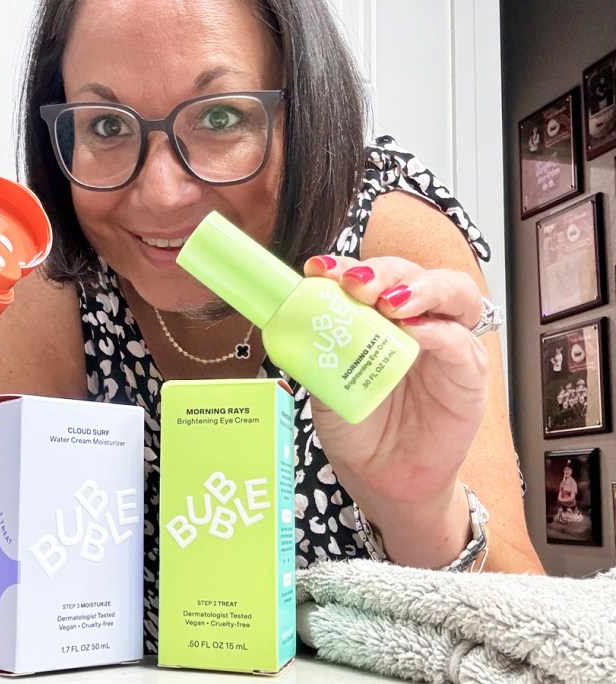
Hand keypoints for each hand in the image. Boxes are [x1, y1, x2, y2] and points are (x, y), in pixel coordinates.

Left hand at [302, 254, 489, 507]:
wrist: (382, 480)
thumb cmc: (358, 428)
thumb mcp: (325, 386)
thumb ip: (318, 352)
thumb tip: (292, 319)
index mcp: (378, 318)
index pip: (369, 277)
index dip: (345, 266)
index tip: (319, 270)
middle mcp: (416, 321)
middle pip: (411, 273)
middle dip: (382, 272)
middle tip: (356, 284)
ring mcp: (446, 345)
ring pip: (452, 292)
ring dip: (419, 288)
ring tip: (390, 302)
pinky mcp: (468, 375)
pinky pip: (461, 344)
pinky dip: (439, 332)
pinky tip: (415, 333)